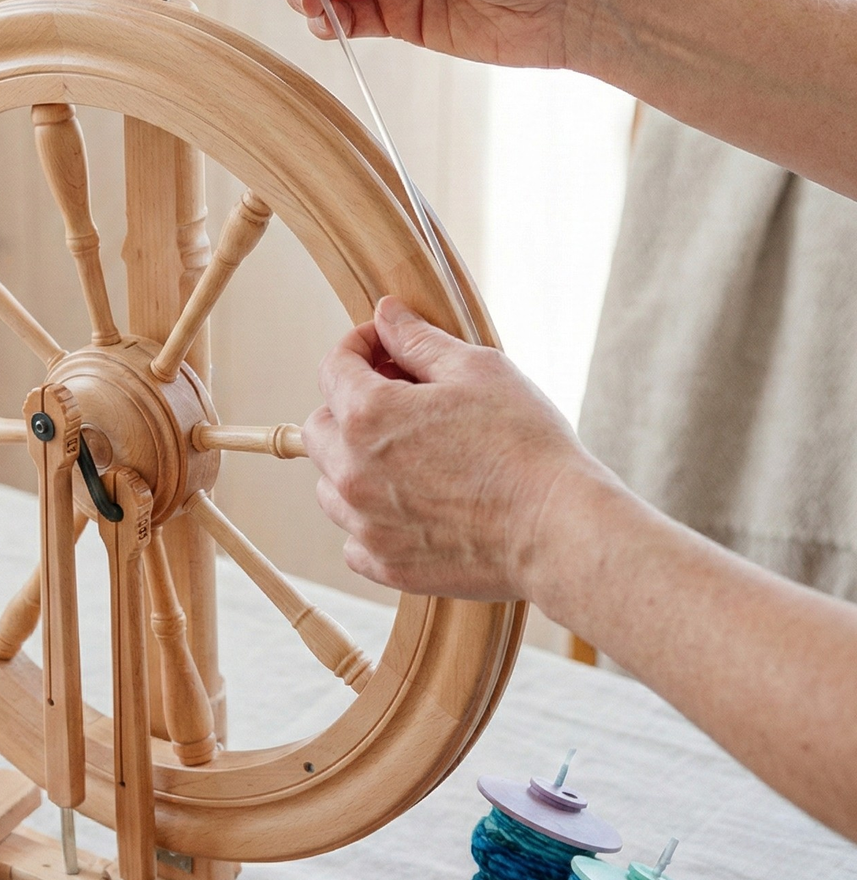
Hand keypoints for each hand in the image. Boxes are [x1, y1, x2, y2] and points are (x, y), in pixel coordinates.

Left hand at [303, 296, 618, 599]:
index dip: (359, 347)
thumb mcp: (476, 370)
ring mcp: (365, 524)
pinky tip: (412, 506)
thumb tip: (385, 314)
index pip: (334, 367)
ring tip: (408, 457)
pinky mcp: (386, 565)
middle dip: (349, 407)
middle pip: (320, 427)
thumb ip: (418, 340)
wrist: (558, 529)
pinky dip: (371, 520)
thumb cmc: (524, 443)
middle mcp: (352, 471)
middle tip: (400, 403)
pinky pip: (353, 537)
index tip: (385, 347)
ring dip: (355, 464)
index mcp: (368, 415)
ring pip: (330, 485)